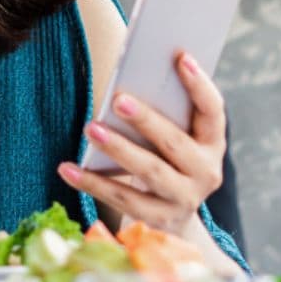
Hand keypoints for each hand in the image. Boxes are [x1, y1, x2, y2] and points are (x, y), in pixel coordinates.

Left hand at [57, 51, 225, 235]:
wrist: (174, 223)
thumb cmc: (166, 163)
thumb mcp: (175, 140)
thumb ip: (164, 115)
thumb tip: (128, 82)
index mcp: (212, 145)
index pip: (212, 111)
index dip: (199, 85)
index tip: (180, 58)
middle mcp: (206, 173)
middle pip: (175, 143)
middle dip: (147, 120)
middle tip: (119, 100)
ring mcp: (183, 200)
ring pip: (149, 172)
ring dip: (119, 148)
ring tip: (91, 128)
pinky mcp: (158, 221)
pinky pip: (122, 200)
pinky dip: (92, 183)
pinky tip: (67, 168)